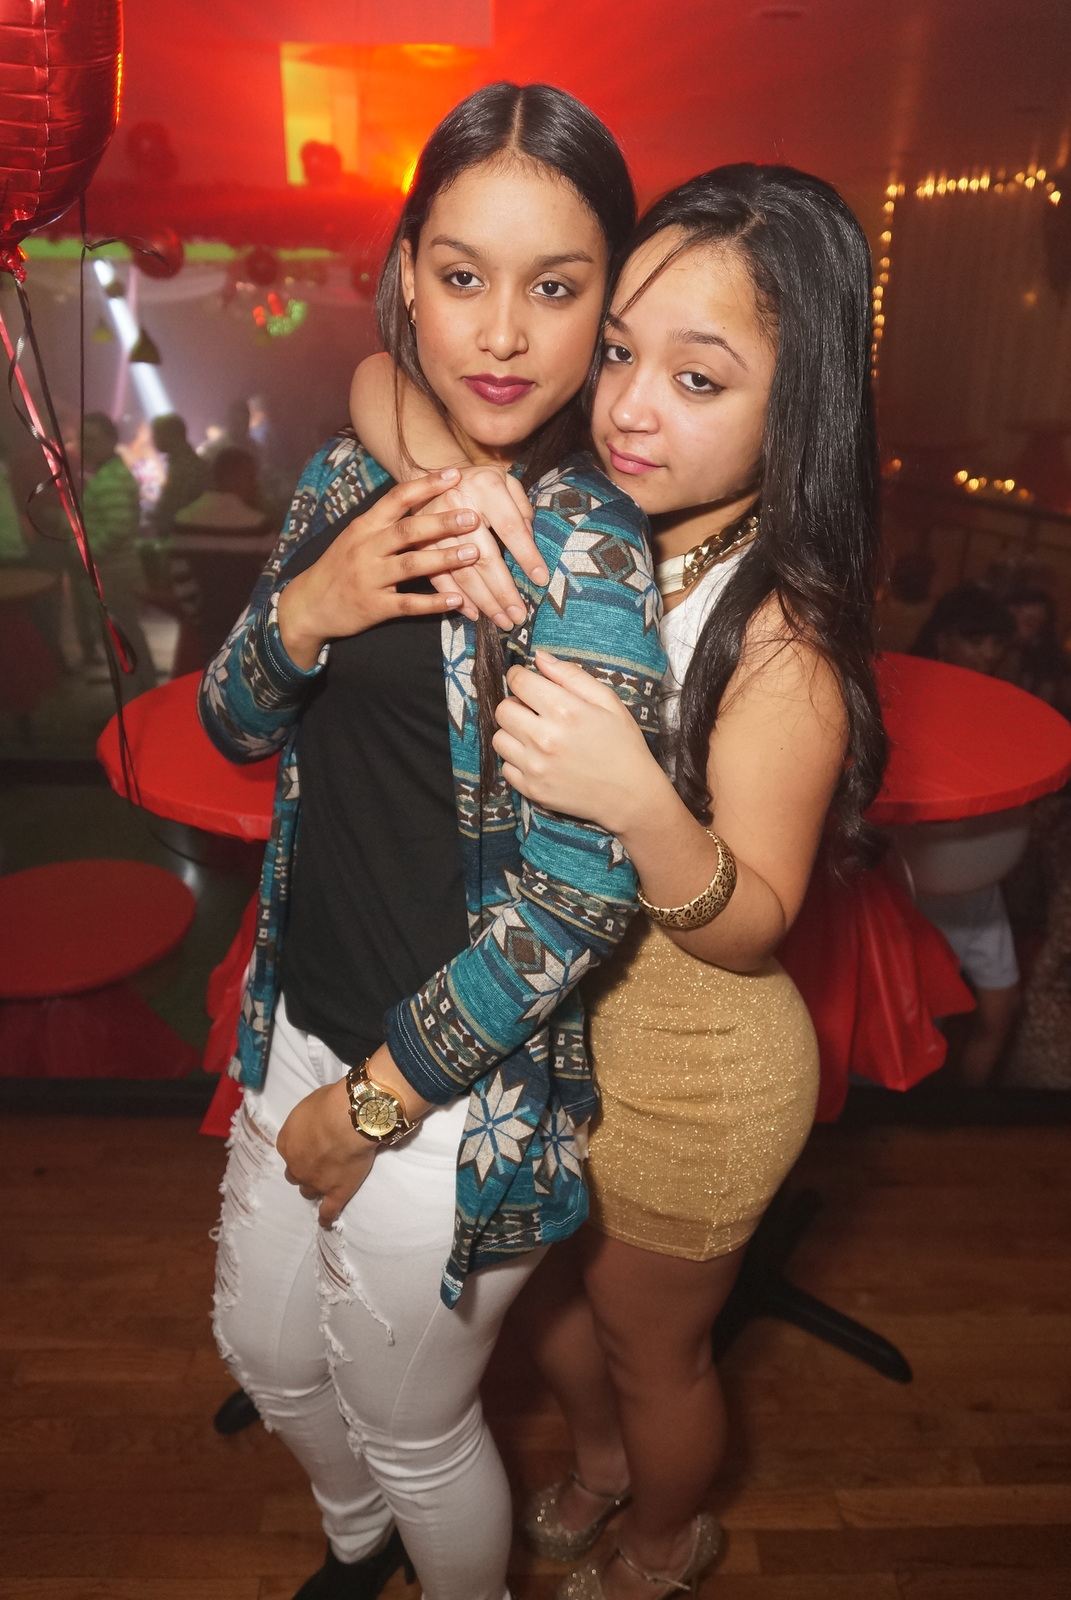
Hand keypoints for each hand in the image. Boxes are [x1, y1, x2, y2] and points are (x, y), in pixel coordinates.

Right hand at [277, 469, 481, 667]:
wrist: (308, 605)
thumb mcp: (357, 538)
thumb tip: (425, 503)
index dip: (426, 485)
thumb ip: (386, 523)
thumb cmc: (340, 567)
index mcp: (365, 526)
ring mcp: (370, 578)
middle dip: (442, 522)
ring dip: (444, 559)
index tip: (454, 475)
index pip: (397, 498)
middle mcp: (367, 548)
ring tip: (474, 554)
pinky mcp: (374, 606)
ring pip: (411, 565)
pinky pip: (408, 604)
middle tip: (473, 516)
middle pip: (408, 530)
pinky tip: (456, 599)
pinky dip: (433, 603)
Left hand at [277, 1078, 374, 1226]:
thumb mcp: (312, 1103)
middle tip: (318, 1163)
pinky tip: (326, 1221)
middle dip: (304, 1170)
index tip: (312, 1145)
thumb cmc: (330, 1104)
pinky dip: (326, 1217)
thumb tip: (320, 1118)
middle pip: (295, 1174)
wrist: (347, 1120)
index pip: (289, 1151)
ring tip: (325, 1184)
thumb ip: (312, 1118)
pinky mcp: (336, 1192)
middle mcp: (296, 1165)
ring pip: (308, 1191)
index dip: (301, 1149)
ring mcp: (316, 1181)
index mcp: (287, 1142)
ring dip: (314, 1187)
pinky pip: (328, 1210)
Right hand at [426, 464, 547, 628]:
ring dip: (482, 601)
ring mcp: (433, 526)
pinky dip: (454, 598)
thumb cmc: (482, 483)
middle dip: (503, 591)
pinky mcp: (419, 542)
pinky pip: (437, 576)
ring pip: (461, 571)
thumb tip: (530, 544)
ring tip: (501, 621)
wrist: (436, 476)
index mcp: (485, 486)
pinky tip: (473, 613)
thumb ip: (522, 510)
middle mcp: (457, 504)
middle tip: (518, 616)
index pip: (511, 528)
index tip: (540, 580)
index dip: (527, 556)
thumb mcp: (507, 482)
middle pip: (483, 557)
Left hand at [493, 650, 665, 835]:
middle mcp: (545, 738)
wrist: (631, 796)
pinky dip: (517, 761)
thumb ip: (571, 675)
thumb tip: (539, 657)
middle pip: (502, 709)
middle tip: (533, 711)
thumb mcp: (608, 701)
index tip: (527, 682)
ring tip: (535, 736)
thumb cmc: (623, 745)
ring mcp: (536, 766)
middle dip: (515, 704)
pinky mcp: (532, 789)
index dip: (520, 677)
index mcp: (564, 710)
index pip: (518, 682)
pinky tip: (538, 759)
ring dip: (513, 733)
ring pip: (499, 738)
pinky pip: (505, 767)